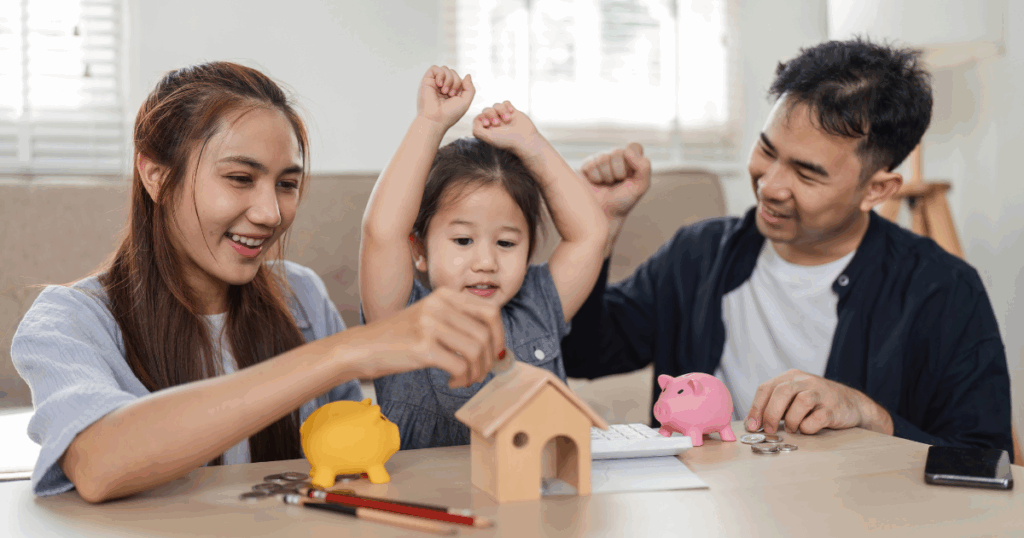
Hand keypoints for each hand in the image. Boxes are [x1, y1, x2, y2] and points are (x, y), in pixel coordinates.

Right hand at [351, 288, 503, 387]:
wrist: (364, 347)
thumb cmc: (400, 337)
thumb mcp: (430, 317)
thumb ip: (459, 322)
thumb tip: (497, 344)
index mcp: (445, 295)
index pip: (491, 311)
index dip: (500, 335)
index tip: (495, 353)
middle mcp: (439, 305)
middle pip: (486, 334)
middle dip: (490, 359)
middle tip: (481, 372)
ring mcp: (430, 325)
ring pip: (476, 351)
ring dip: (477, 372)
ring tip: (465, 379)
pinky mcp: (423, 347)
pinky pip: (460, 366)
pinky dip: (463, 379)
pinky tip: (453, 382)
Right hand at [418, 66, 474, 129]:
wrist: (436, 119)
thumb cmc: (449, 114)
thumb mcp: (465, 101)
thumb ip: (470, 88)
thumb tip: (468, 75)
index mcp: (451, 90)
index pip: (459, 78)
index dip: (461, 84)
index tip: (457, 96)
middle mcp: (443, 86)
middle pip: (453, 72)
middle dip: (456, 82)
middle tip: (451, 94)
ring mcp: (435, 83)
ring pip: (445, 69)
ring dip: (449, 79)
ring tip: (444, 91)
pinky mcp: (427, 81)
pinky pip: (435, 68)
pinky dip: (440, 74)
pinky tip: (439, 85)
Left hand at [472, 101, 541, 155]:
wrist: (525, 139)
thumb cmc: (508, 141)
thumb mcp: (489, 138)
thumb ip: (477, 131)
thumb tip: (476, 121)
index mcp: (487, 129)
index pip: (478, 118)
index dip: (481, 118)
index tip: (487, 124)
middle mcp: (494, 122)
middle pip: (486, 110)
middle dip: (491, 115)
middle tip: (498, 124)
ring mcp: (503, 116)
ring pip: (496, 105)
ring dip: (501, 111)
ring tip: (508, 120)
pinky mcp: (512, 111)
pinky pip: (505, 102)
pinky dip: (507, 106)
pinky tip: (512, 113)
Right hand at [579, 143, 650, 219]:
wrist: (604, 214)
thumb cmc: (623, 201)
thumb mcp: (640, 186)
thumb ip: (644, 167)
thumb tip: (627, 151)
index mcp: (631, 159)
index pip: (634, 147)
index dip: (633, 160)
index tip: (630, 175)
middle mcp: (616, 156)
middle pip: (617, 152)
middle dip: (618, 172)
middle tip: (617, 183)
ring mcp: (600, 159)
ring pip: (603, 158)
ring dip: (606, 176)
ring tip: (606, 184)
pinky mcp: (587, 165)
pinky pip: (591, 165)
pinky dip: (595, 178)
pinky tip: (596, 183)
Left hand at [744, 369, 893, 435]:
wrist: (852, 405)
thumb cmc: (815, 404)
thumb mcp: (793, 399)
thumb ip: (774, 406)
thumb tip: (751, 424)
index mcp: (791, 377)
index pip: (766, 388)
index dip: (756, 408)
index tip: (752, 426)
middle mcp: (805, 381)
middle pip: (781, 392)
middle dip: (771, 414)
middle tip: (769, 430)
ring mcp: (821, 393)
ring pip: (801, 402)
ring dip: (791, 420)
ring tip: (793, 428)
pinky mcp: (834, 407)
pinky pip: (818, 418)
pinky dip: (809, 427)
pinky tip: (808, 429)